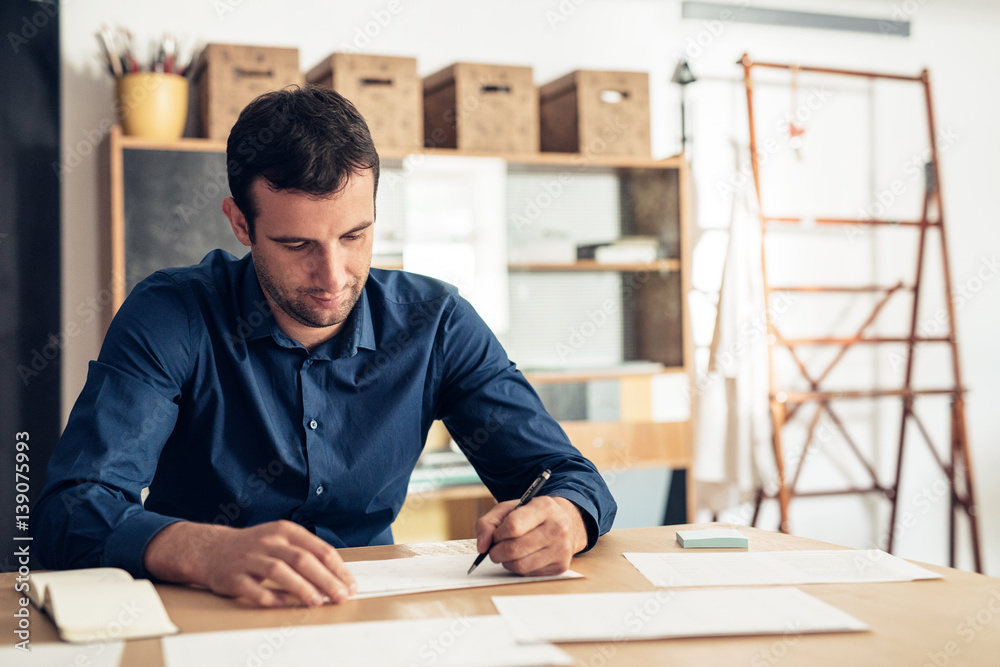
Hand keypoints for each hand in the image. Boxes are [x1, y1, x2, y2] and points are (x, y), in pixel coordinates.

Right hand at [143, 520, 356, 607]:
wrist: (211, 549)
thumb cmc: (256, 548)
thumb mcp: (281, 539)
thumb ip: (306, 552)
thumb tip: (337, 576)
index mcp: (285, 531)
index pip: (318, 549)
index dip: (337, 569)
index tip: (350, 585)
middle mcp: (268, 541)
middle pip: (303, 560)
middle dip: (325, 580)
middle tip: (340, 597)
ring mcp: (249, 558)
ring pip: (279, 571)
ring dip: (301, 588)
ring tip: (317, 602)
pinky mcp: (232, 576)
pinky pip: (253, 589)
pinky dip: (269, 597)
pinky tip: (283, 606)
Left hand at [474, 496, 587, 575]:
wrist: (565, 522)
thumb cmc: (532, 515)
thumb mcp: (509, 509)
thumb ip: (488, 523)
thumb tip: (481, 547)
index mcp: (545, 507)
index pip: (513, 526)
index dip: (498, 534)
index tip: (496, 535)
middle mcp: (557, 527)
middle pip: (514, 549)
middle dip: (497, 552)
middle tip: (495, 549)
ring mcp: (562, 549)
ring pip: (520, 565)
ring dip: (506, 562)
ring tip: (508, 553)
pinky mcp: (561, 566)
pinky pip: (529, 574)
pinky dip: (519, 568)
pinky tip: (523, 557)